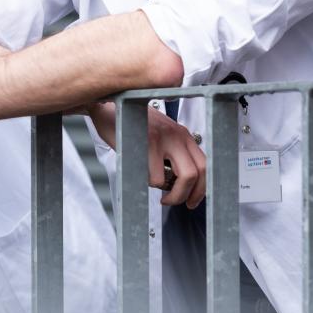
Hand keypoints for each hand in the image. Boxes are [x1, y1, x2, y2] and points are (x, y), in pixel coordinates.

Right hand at [85, 101, 206, 208]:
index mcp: (183, 135)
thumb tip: (179, 184)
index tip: (192, 200)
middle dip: (192, 195)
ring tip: (161, 195)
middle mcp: (179, 135)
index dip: (202, 188)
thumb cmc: (131, 126)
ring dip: (173, 195)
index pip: (205, 164)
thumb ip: (172, 153)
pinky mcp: (149, 143)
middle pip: (199, 172)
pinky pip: (157, 177)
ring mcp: (165, 138)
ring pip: (185, 177)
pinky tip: (143, 176)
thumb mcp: (159, 136)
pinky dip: (151, 184)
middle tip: (178, 203)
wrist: (107, 109)